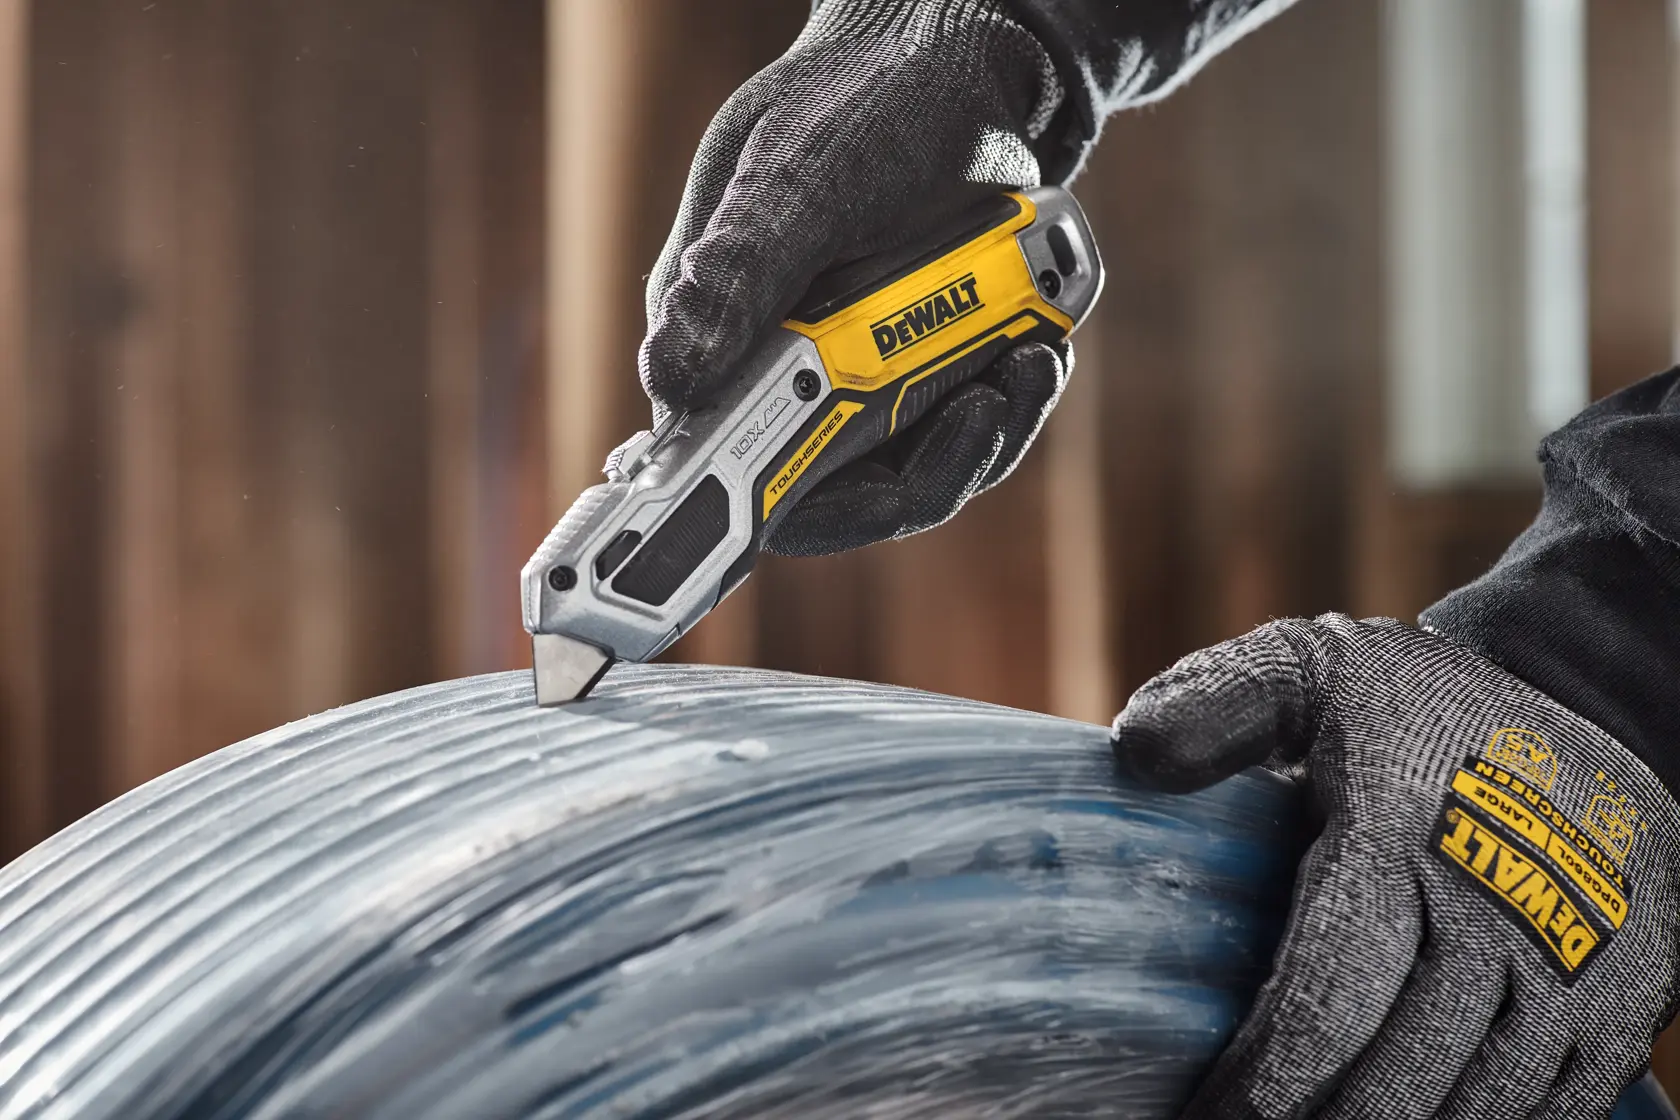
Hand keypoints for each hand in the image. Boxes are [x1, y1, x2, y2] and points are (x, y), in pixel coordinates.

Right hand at [642, 0, 1071, 556]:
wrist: (964, 63)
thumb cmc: (863, 102)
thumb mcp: (797, 179)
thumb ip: (739, 274)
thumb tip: (670, 379)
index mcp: (722, 333)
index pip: (717, 462)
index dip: (744, 512)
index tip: (802, 522)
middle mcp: (786, 370)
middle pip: (836, 489)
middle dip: (919, 469)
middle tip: (985, 408)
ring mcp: (863, 375)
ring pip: (915, 466)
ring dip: (981, 435)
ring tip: (1029, 362)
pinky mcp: (928, 367)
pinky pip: (966, 426)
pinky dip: (1008, 400)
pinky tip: (1037, 346)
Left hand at [1112, 614, 1679, 1119]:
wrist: (1591, 702)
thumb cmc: (1415, 702)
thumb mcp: (1310, 668)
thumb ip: (1221, 706)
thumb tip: (1134, 756)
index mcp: (1402, 835)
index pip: (1326, 998)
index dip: (1263, 1081)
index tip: (1206, 1118)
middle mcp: (1497, 909)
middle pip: (1398, 1074)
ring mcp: (1576, 964)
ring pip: (1478, 1104)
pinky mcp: (1626, 1001)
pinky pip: (1556, 1106)